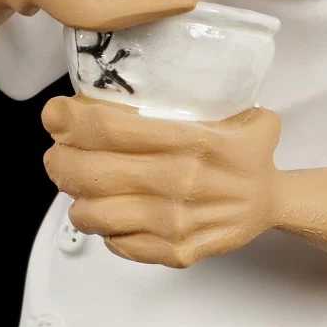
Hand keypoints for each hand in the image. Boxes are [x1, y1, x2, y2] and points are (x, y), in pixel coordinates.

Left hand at [41, 95, 281, 267]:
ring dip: (76, 197)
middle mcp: (180, 182)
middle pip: (94, 171)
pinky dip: (103, 227)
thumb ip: (200, 96)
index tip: (54, 112)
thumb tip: (144, 73)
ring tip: (75, 182)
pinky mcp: (173, 252)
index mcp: (194, 140)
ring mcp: (174, 222)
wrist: (271, 203)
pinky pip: (118, 242)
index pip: (114, 128)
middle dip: (61, 158)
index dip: (73, 119)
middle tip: (56, 149)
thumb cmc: (247, 152)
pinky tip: (106, 210)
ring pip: (97, 213)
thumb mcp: (238, 111)